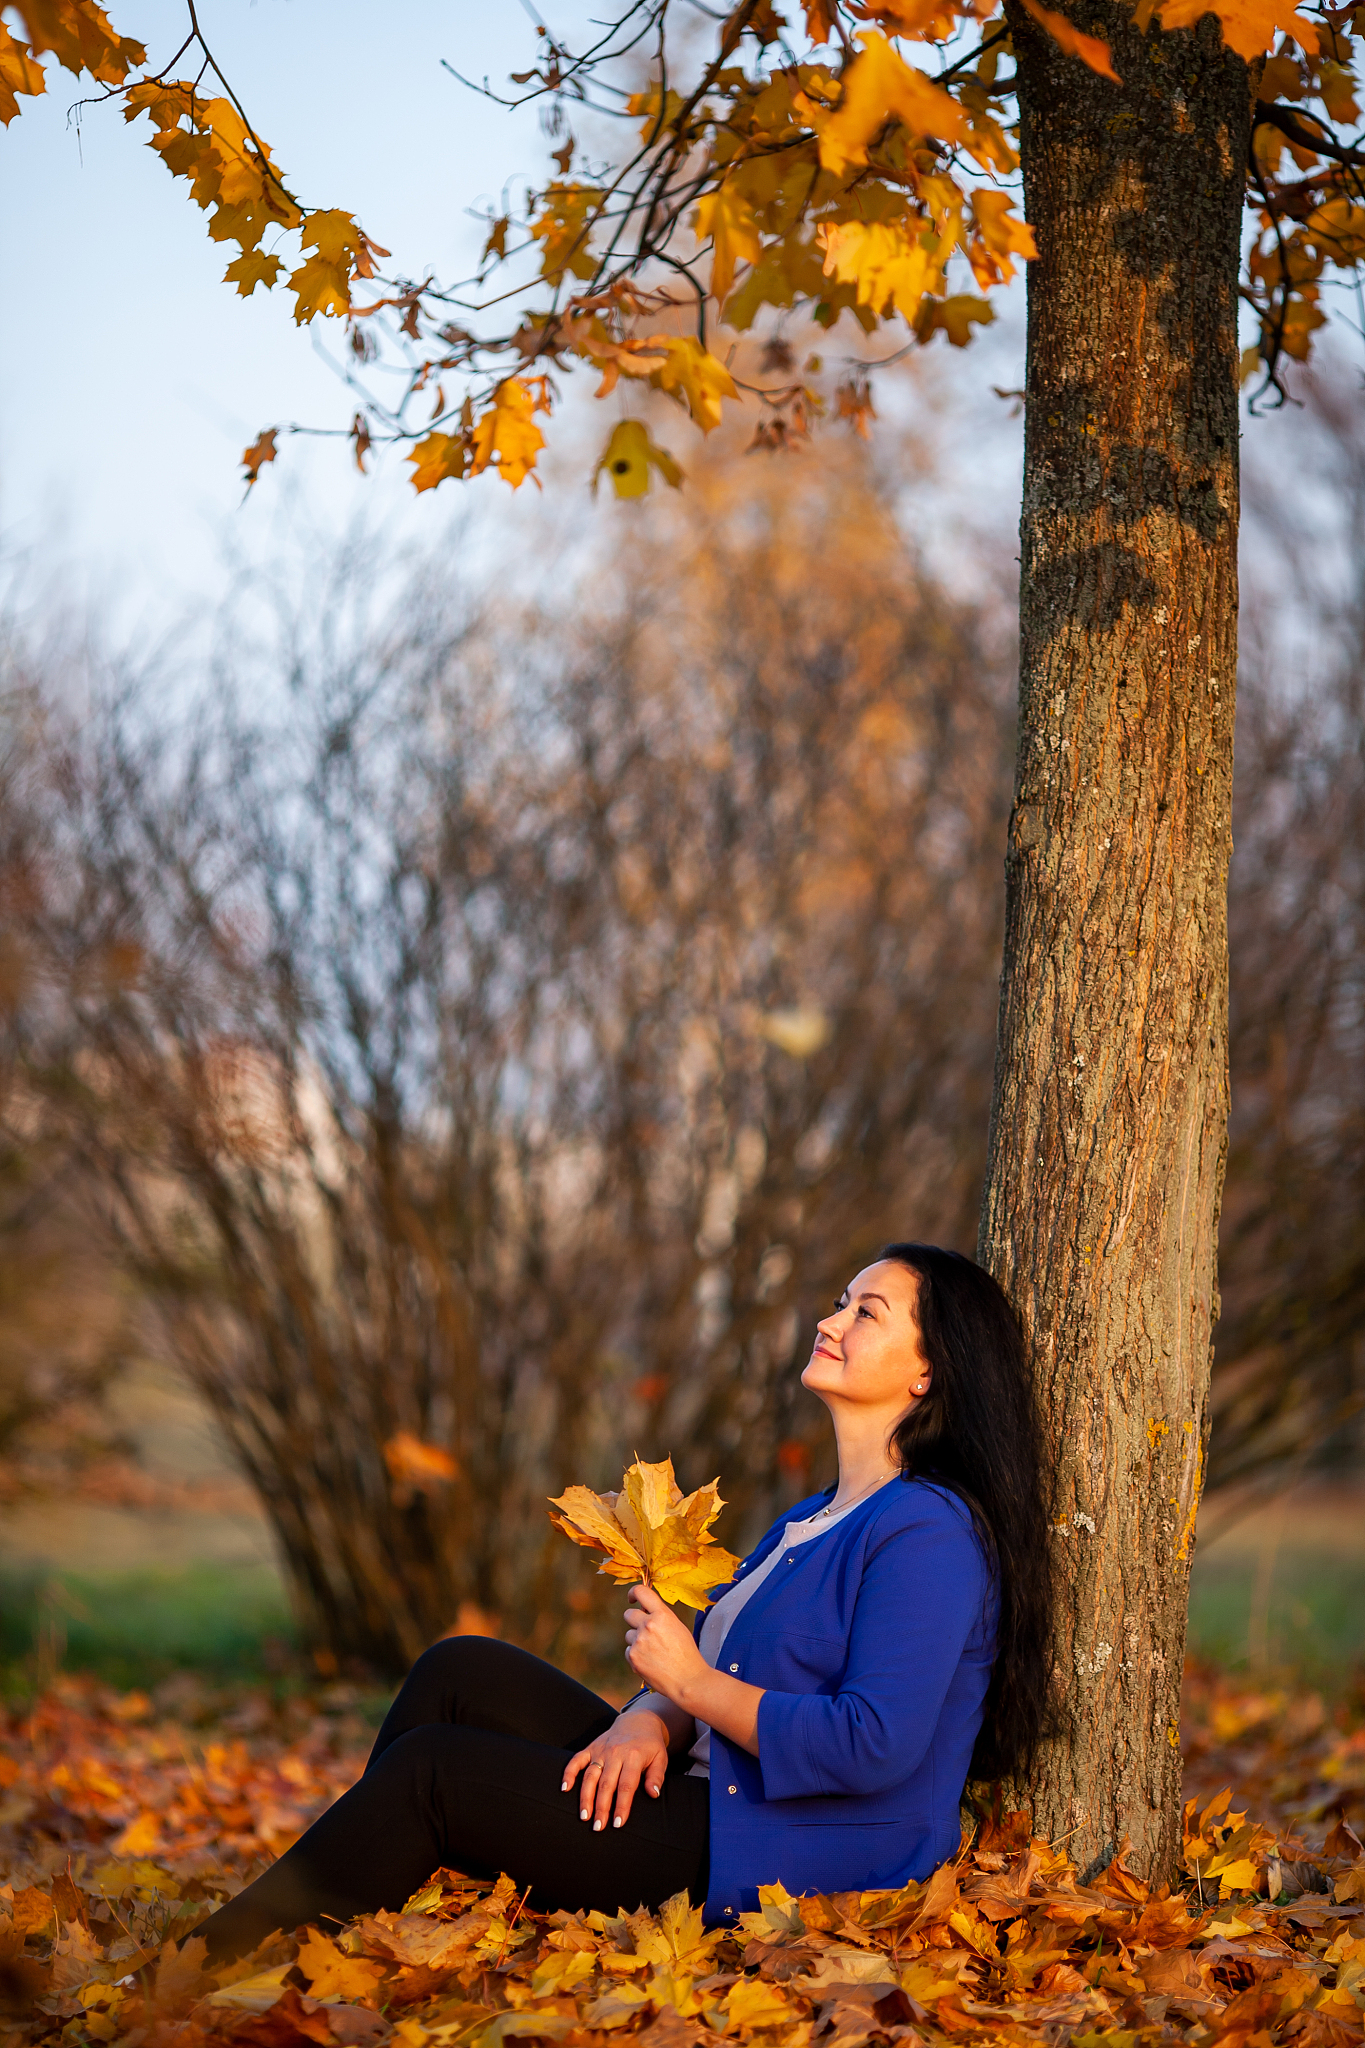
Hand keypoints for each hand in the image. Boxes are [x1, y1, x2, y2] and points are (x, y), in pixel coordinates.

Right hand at [562, 1708, 669, 1830]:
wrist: (639, 1720)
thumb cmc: (650, 1745)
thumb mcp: (661, 1758)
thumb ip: (657, 1777)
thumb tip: (653, 1794)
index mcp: (634, 1756)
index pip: (626, 1786)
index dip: (621, 1806)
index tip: (617, 1824)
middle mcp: (615, 1753)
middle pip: (606, 1784)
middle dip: (601, 1807)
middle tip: (598, 1827)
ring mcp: (601, 1750)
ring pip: (590, 1776)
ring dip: (585, 1797)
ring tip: (584, 1816)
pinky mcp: (591, 1747)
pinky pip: (577, 1760)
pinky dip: (569, 1773)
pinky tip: (565, 1788)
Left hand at [624, 1582, 708, 1701]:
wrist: (688, 1680)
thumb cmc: (687, 1655)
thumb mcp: (678, 1627)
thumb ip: (661, 1617)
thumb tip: (646, 1611)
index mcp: (662, 1614)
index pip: (641, 1592)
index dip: (634, 1593)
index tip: (633, 1598)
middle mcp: (648, 1625)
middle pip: (629, 1614)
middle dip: (634, 1620)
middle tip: (644, 1630)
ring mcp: (639, 1641)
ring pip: (629, 1635)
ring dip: (637, 1641)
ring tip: (654, 1652)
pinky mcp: (633, 1657)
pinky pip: (628, 1651)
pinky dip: (636, 1656)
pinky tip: (650, 1662)